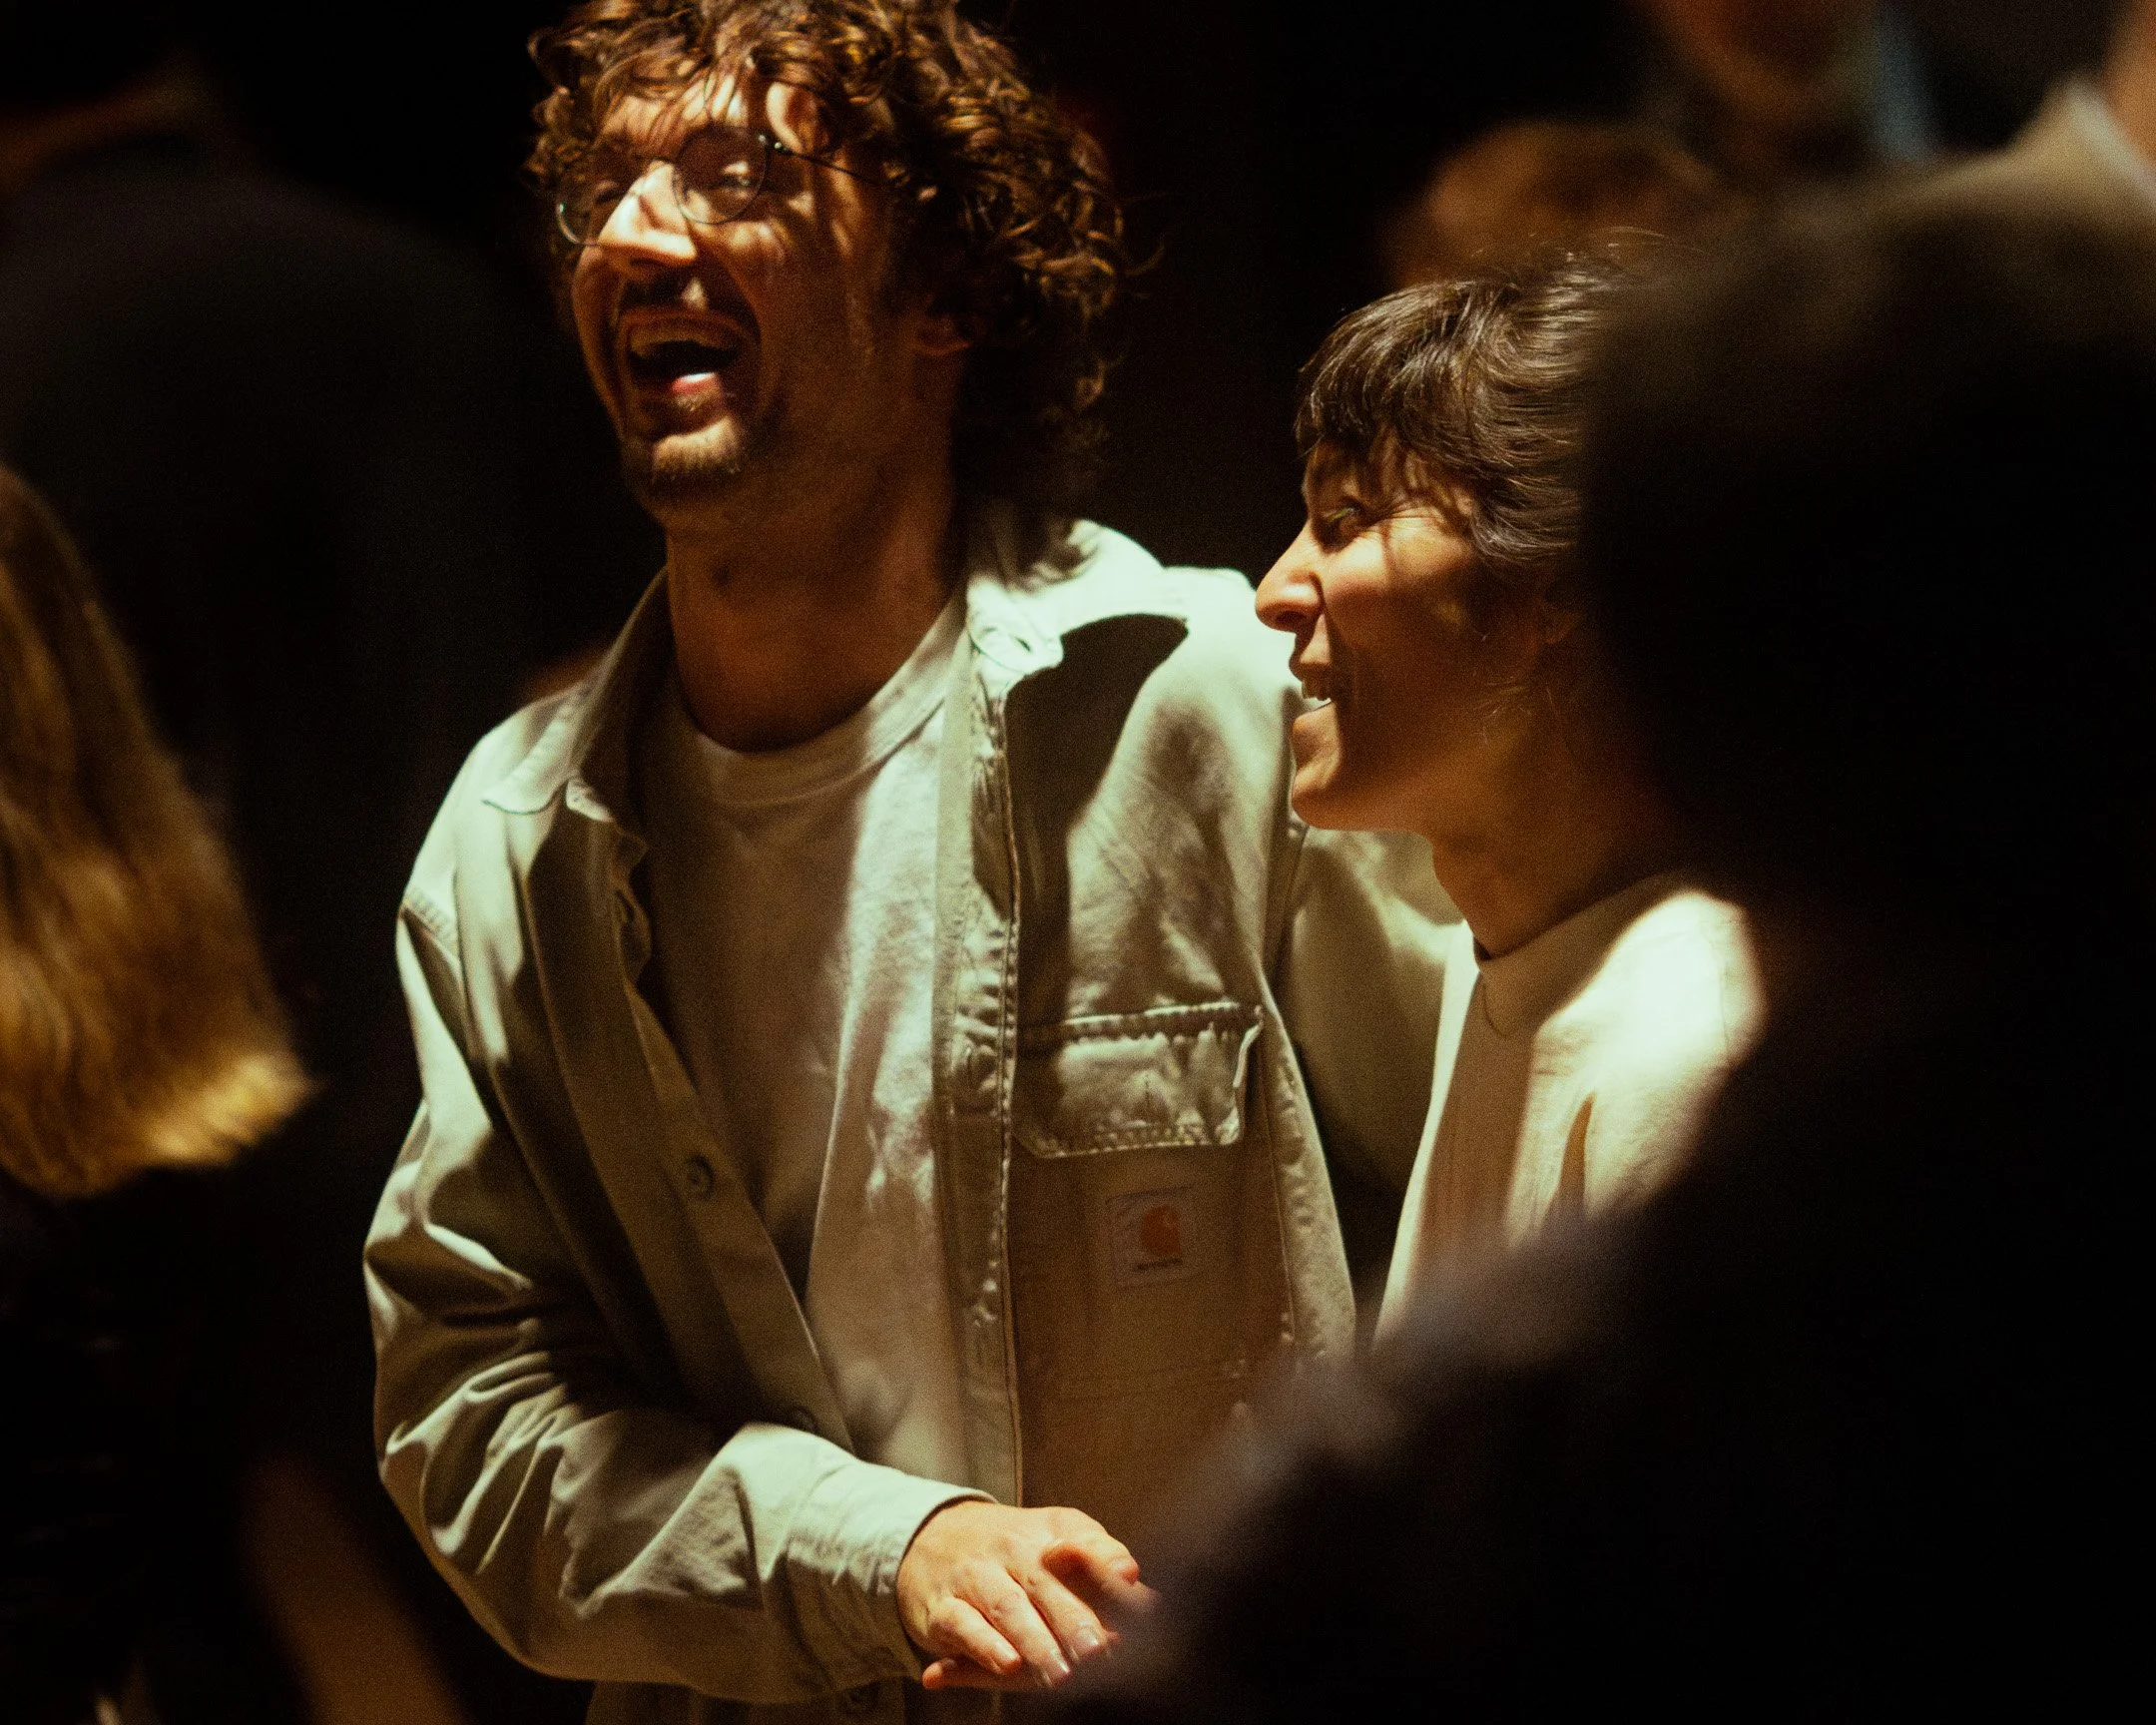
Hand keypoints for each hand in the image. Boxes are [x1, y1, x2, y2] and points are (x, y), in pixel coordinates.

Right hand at [896, 1500, 1156, 1690]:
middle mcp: (1011, 1549)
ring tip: (1061, 1673)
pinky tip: (1008, 1664)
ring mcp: (975, 1576)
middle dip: (1072, 1617)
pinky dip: (984, 1645)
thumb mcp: (1059, 1538)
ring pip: (1007, 1607)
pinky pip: (963, 1625)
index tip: (1129, 1577)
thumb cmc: (1016, 1550)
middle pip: (1044, 1582)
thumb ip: (1099, 1562)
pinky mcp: (943, 1608)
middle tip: (1098, 1649)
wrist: (933, 1534)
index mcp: (1048, 1532)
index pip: (1079, 1541)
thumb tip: (1139, 1584)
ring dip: (1034, 1641)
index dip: (1103, 1558)